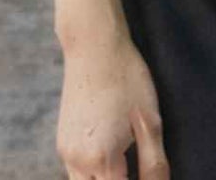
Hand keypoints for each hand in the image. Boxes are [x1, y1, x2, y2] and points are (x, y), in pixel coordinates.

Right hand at [56, 32, 169, 178]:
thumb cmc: (127, 78)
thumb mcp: (150, 120)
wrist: (94, 47)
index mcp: (101, 158)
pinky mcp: (62, 143)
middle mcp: (77, 162)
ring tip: (126, 164)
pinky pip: (76, 172)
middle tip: (138, 171)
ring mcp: (65, 153)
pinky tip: (112, 152)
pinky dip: (94, 172)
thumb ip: (154, 162)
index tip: (150, 175)